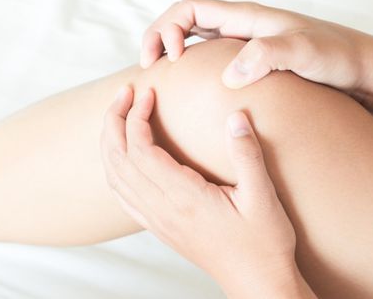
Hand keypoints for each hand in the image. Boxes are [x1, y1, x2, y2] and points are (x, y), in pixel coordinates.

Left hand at [100, 86, 315, 297]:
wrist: (255, 283)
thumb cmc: (263, 242)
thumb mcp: (263, 196)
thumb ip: (247, 154)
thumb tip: (236, 116)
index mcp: (184, 196)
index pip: (142, 149)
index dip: (137, 117)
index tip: (148, 93)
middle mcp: (162, 208)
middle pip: (119, 158)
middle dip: (114, 121)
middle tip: (123, 93)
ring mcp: (157, 220)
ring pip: (115, 177)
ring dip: (110, 143)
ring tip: (117, 117)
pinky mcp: (158, 228)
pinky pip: (122, 196)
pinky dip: (114, 170)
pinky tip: (120, 158)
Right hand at [140, 0, 372, 97]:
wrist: (354, 67)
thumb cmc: (333, 55)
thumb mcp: (304, 53)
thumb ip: (267, 56)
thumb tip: (228, 75)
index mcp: (243, 17)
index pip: (190, 9)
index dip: (169, 29)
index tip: (172, 58)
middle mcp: (236, 26)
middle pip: (181, 19)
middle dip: (156, 36)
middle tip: (147, 65)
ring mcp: (238, 42)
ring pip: (189, 36)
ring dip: (166, 48)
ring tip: (155, 71)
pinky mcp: (244, 59)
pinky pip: (203, 54)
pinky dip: (184, 62)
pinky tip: (182, 82)